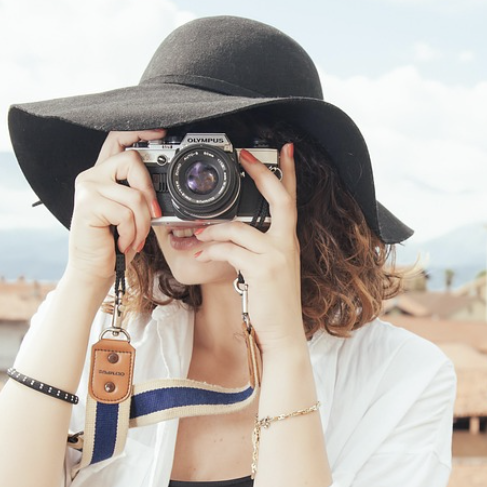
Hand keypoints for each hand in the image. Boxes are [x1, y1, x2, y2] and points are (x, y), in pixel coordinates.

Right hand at [64, 129, 165, 290]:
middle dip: (149, 191)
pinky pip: (126, 213)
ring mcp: (88, 189)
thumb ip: (139, 194)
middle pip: (131, 160)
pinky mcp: (88, 205)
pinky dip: (132, 233)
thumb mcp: (130, 214)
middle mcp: (91, 176)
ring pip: (134, 195)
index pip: (117, 140)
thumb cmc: (112, 243)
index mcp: (102, 175)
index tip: (160, 133)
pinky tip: (122, 242)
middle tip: (151, 215)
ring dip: (142, 224)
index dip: (140, 132)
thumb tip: (162, 189)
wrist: (93, 270)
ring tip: (134, 239)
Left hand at [192, 143, 304, 350]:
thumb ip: (256, 249)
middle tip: (244, 156)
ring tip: (195, 234)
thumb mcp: (268, 271)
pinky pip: (230, 250)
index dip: (289, 173)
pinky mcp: (262, 269)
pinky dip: (210, 249)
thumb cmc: (272, 305)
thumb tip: (227, 234)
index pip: (291, 199)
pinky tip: (199, 253)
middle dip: (261, 173)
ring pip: (239, 228)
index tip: (285, 150)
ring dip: (212, 229)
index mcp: (288, 241)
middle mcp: (287, 244)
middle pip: (279, 198)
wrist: (283, 335)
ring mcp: (277, 255)